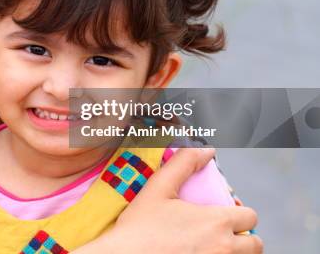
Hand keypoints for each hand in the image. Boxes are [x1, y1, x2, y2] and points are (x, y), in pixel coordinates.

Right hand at [74, 148, 262, 253]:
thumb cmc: (139, 228)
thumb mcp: (158, 188)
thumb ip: (183, 163)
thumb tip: (206, 150)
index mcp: (216, 222)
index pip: (250, 217)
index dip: (239, 214)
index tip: (225, 215)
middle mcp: (224, 249)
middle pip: (255, 245)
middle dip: (243, 238)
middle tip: (222, 235)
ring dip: (235, 252)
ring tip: (213, 246)